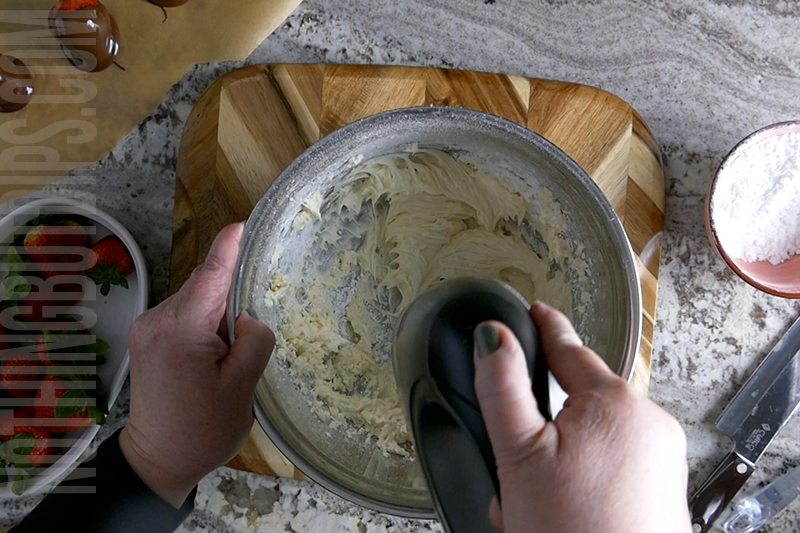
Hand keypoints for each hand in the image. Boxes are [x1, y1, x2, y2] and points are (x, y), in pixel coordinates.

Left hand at [119, 223, 274, 507]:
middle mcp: (157, 320)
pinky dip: (203, 324)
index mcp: (181, 328)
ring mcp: (147, 328)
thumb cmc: (202, 430)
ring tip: (227, 357)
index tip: (243, 224)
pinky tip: (213, 355)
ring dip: (217, 316)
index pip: (210, 274)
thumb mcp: (242, 387)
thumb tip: (247, 318)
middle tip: (247, 335)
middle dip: (231, 300)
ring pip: (196, 301)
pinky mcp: (146, 338)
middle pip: (205, 287)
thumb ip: (253, 340)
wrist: (157, 461)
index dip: (229, 247)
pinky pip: (184, 315)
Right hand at [473, 302, 690, 532]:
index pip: (569, 347)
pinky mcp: (661, 487)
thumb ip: (501, 387)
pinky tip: (565, 510)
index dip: (544, 327)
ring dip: (560, 455)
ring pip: (594, 434)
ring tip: (538, 499)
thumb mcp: (519, 454)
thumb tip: (490, 337)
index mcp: (615, 401)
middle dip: (544, 422)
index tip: (536, 311)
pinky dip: (585, 476)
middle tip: (517, 460)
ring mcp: (660, 457)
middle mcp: (648, 422)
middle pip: (580, 398)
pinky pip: (614, 462)